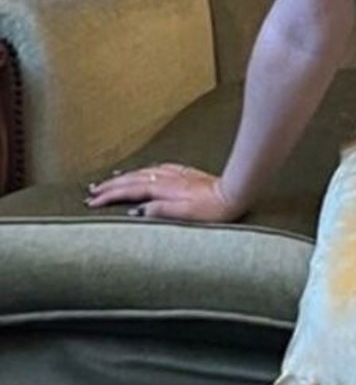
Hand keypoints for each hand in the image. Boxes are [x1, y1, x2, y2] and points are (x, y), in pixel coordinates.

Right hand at [85, 163, 241, 222]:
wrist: (236, 193)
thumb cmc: (214, 210)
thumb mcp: (187, 215)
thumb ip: (161, 211)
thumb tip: (137, 211)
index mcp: (164, 189)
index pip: (129, 191)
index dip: (109, 196)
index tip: (92, 201)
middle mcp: (167, 178)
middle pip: (131, 179)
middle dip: (110, 185)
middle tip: (91, 192)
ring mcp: (175, 173)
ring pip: (142, 172)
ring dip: (123, 177)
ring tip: (108, 181)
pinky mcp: (185, 173)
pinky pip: (156, 168)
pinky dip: (142, 171)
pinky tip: (141, 172)